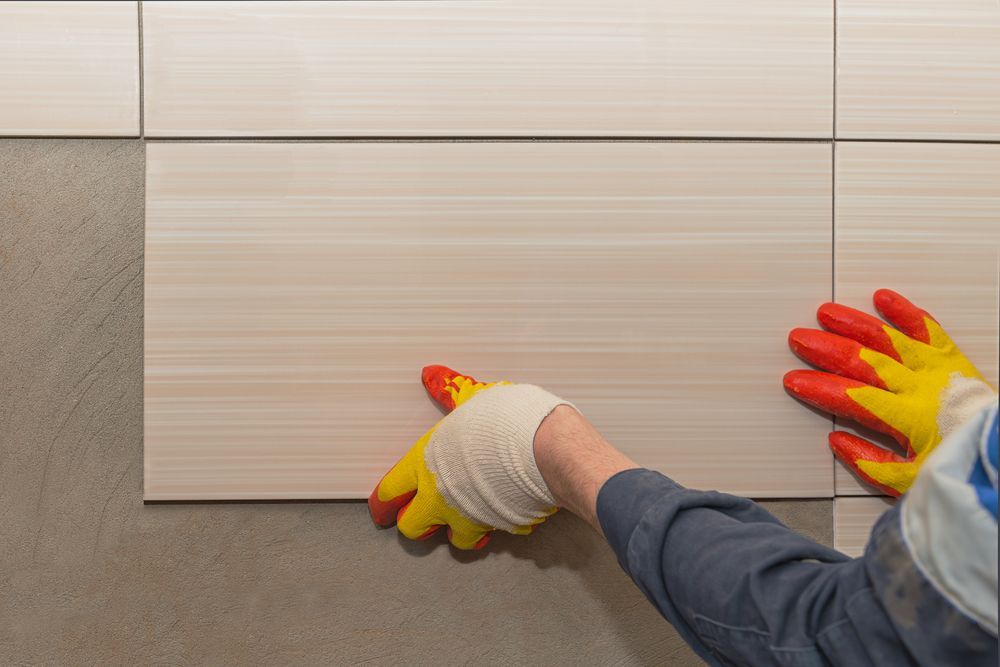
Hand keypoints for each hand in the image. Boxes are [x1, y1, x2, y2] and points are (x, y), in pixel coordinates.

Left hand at [368, 365, 571, 548]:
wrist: (544, 448)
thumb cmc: (506, 422)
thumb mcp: (471, 398)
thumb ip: (448, 391)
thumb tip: (432, 374)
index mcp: (424, 463)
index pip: (389, 491)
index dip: (383, 503)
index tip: (382, 509)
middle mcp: (439, 496)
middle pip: (411, 527)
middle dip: (416, 522)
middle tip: (424, 515)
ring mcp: (467, 516)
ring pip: (451, 541)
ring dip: (457, 531)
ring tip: (465, 518)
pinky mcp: (495, 528)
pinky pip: (489, 537)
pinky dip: (491, 530)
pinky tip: (496, 517)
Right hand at [784, 289, 995, 495]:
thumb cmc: (960, 468)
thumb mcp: (912, 481)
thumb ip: (871, 463)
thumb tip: (837, 440)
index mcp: (908, 418)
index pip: (852, 398)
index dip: (819, 388)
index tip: (794, 381)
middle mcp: (920, 387)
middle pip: (864, 362)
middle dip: (827, 349)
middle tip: (799, 339)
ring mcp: (937, 369)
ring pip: (890, 339)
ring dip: (856, 324)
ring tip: (828, 312)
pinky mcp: (952, 360)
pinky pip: (928, 330)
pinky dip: (906, 312)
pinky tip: (883, 298)